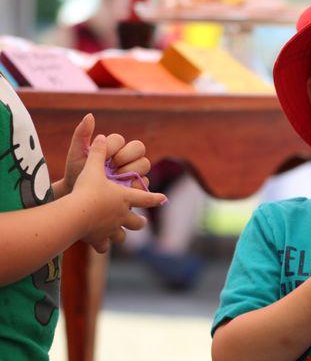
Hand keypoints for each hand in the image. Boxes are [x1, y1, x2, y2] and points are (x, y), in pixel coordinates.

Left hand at [63, 114, 151, 193]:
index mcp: (112, 147)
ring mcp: (133, 171)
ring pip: (145, 163)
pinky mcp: (136, 186)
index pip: (120, 139)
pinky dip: (136, 184)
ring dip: (131, 169)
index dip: (113, 146)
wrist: (77, 195)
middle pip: (139, 147)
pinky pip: (144, 183)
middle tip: (113, 166)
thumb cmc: (76, 173)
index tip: (102, 156)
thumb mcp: (76, 154)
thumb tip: (90, 115)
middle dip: (126, 155)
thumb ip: (82, 134)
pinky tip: (122, 188)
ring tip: (116, 178)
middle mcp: (125, 157)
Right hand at [72, 134, 165, 252]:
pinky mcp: (99, 239)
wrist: (76, 214)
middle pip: (137, 222)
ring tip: (119, 236)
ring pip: (122, 237)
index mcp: (125, 198)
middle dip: (139, 221)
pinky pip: (103, 246)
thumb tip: (101, 136)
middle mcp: (122, 215)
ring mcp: (112, 229)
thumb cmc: (87, 190)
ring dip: (121, 236)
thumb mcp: (92, 168)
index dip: (155, 198)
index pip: (146, 198)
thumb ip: (97, 153)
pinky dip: (102, 245)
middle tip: (141, 221)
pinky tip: (99, 244)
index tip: (163, 199)